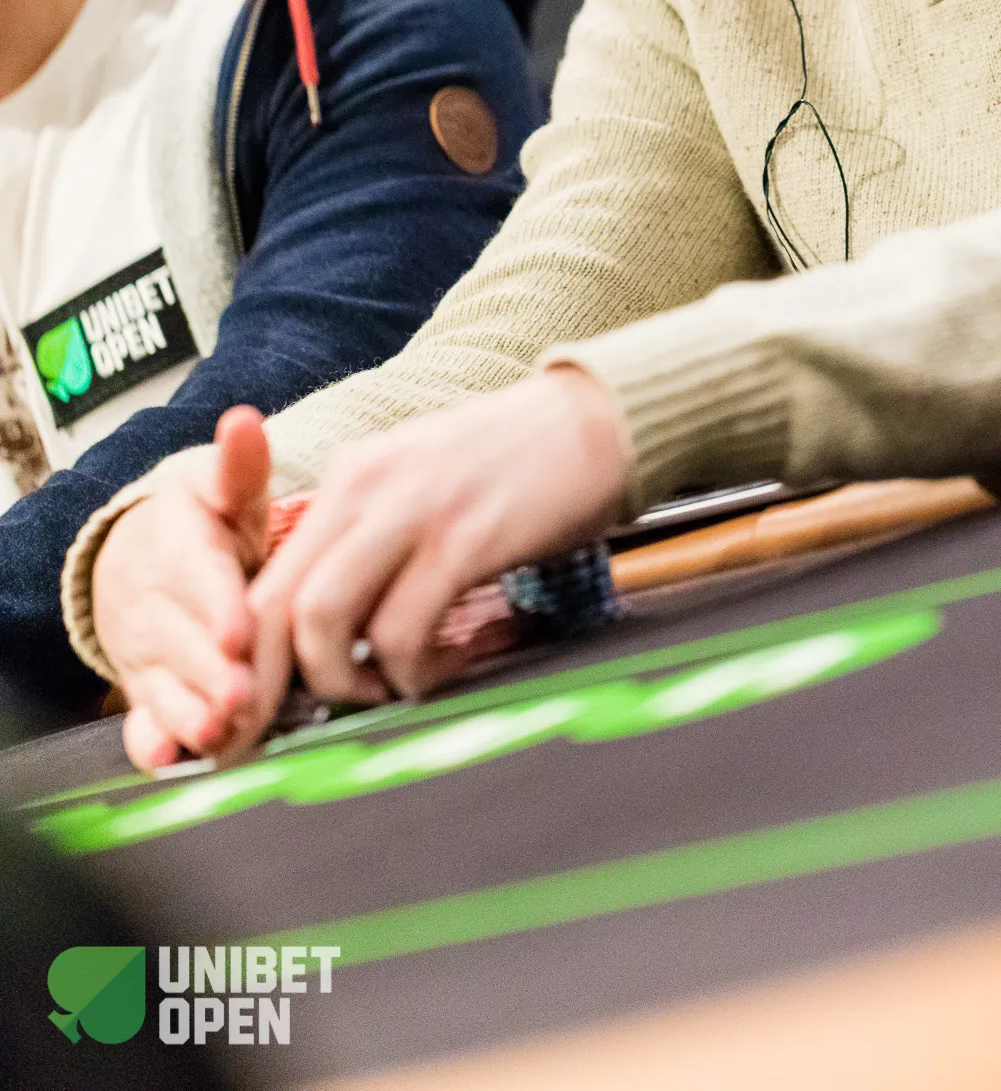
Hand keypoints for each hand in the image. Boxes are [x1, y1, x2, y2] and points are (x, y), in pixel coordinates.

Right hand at [91, 406, 272, 771]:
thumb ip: (240, 465)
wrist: (138, 552)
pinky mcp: (143, 689)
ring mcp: (146, 651)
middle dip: (212, 672)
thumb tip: (245, 421)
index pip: (198, 578)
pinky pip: (140, 720)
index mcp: (178, 548)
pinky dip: (151, 742)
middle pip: (182, 642)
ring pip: (164, 686)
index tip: (239, 629)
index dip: (217, 606)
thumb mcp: (219, 485)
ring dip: (189, 713)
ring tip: (220, 732)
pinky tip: (166, 759)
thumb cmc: (199, 520)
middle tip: (244, 696)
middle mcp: (155, 605)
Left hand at [249, 365, 631, 706]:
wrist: (598, 419)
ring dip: (343, 680)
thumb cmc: (515, 465)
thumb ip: (373, 543)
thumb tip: (332, 633)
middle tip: (277, 739)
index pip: (263, 579)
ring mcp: (413, 510)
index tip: (247, 715)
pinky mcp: (465, 537)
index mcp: (350, 478)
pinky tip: (446, 665)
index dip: (243, 659)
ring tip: (386, 690)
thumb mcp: (421, 486)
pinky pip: (405, 628)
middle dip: (264, 686)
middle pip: (273, 604)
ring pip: (324, 617)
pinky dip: (413, 670)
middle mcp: (365, 487)